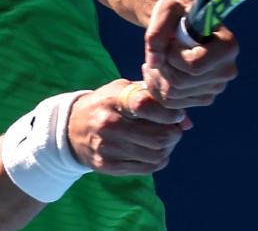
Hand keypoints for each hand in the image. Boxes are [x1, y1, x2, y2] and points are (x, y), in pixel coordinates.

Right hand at [67, 79, 190, 175]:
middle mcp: (108, 123)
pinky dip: (157, 160)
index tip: (175, 115)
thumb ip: (154, 99)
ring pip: (156, 155)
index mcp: (113, 99)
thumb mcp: (124, 90)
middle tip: (173, 130)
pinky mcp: (107, 165)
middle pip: (159, 136)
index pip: (147, 104)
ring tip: (163, 140)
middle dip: (174, 134)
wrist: (71, 127)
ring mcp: (107, 147)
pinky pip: (147, 168)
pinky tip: (152, 151)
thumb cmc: (106, 104)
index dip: (170, 113)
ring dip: (167, 149)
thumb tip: (186, 122)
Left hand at [142, 0, 239, 108]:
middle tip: (158, 50)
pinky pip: (170, 102)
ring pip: (172, 94)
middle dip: (161, 66)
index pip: (193, 66)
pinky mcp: (203, 97)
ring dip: (156, 76)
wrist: (182, 24)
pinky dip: (156, 87)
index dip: (172, 55)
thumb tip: (155, 63)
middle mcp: (227, 71)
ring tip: (157, 58)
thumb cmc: (177, 13)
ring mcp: (216, 88)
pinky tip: (157, 70)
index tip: (170, 40)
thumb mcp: (165, 9)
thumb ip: (157, 30)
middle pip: (180, 83)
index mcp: (227, 47)